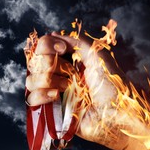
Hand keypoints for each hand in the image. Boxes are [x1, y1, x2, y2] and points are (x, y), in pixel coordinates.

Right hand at [25, 31, 131, 149]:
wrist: (118, 115)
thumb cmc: (113, 86)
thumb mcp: (98, 56)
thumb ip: (76, 42)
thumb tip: (52, 35)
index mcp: (68, 61)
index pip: (42, 47)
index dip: (47, 46)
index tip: (62, 50)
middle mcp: (58, 75)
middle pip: (34, 62)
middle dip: (51, 64)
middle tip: (71, 73)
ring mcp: (52, 93)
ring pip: (31, 80)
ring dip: (49, 80)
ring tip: (68, 87)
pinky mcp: (50, 111)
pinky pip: (30, 99)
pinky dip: (41, 95)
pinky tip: (56, 97)